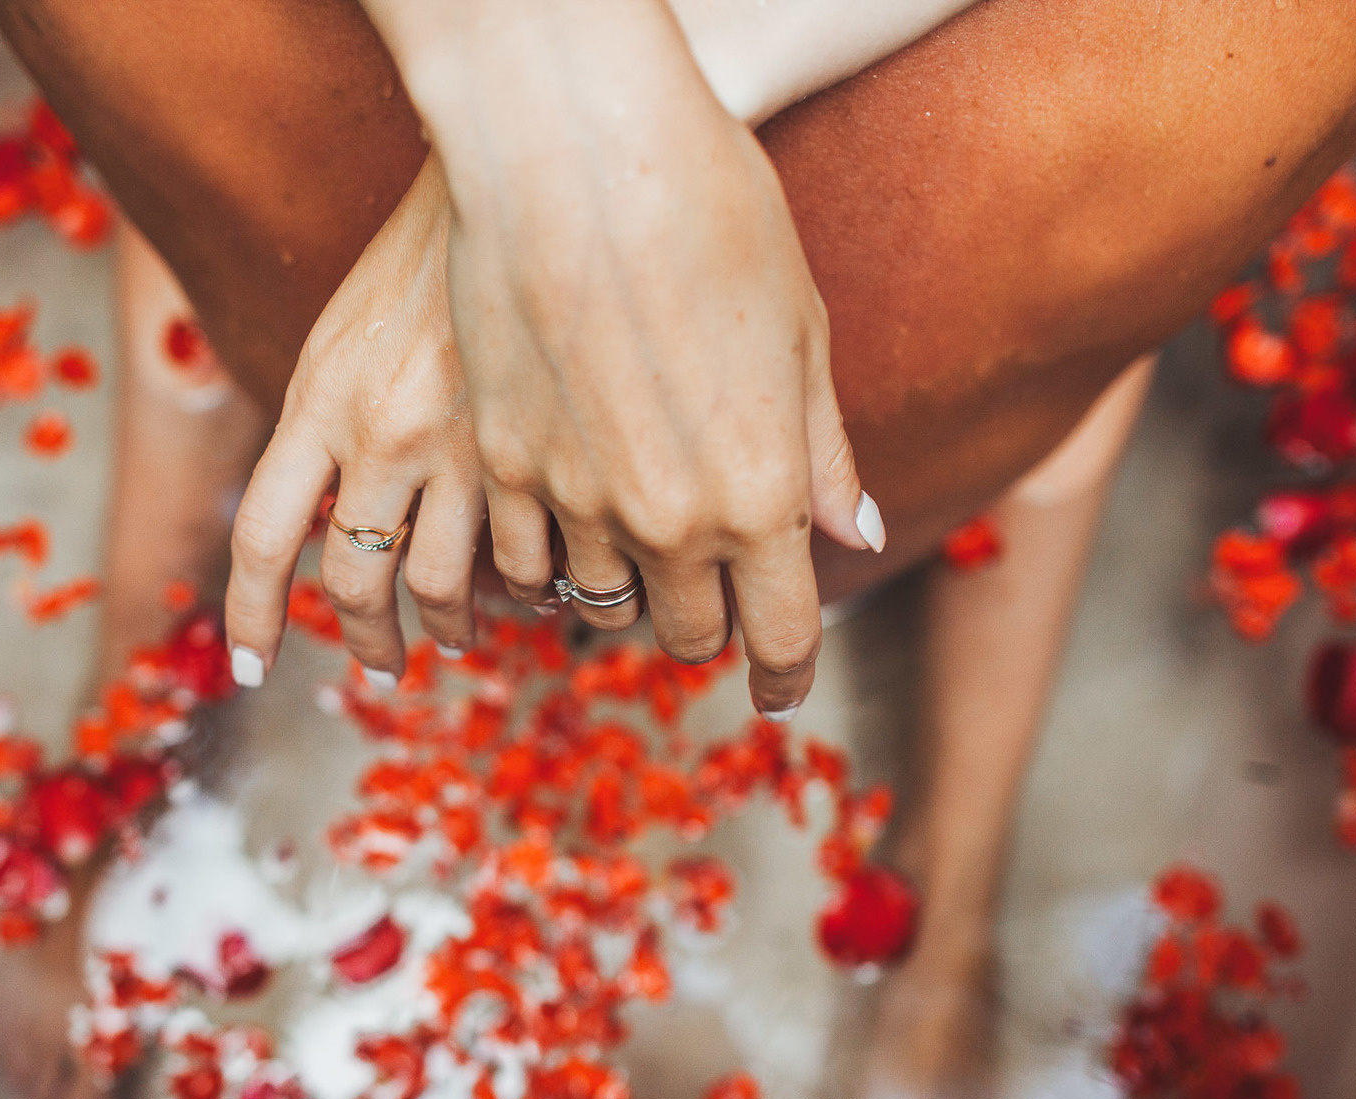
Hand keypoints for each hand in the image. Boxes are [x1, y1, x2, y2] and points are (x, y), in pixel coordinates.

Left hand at [225, 156, 483, 687]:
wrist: (515, 183)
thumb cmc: (425, 262)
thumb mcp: (343, 339)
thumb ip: (325, 428)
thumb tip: (329, 523)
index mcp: (317, 401)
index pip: (264, 537)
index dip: (252, 617)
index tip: (251, 668)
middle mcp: (378, 431)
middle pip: (354, 582)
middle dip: (364, 643)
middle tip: (380, 668)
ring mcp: (459, 443)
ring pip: (441, 584)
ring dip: (448, 627)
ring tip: (458, 635)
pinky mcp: (533, 446)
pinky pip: (521, 552)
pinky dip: (518, 584)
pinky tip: (527, 582)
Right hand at [405, 0, 884, 716]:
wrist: (574, 150)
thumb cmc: (710, 214)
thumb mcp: (800, 328)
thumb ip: (820, 451)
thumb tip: (856, 532)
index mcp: (759, 496)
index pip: (781, 636)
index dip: (786, 677)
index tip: (781, 692)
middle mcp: (667, 521)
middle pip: (689, 631)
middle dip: (709, 624)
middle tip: (714, 592)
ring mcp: (574, 501)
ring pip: (599, 600)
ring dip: (625, 588)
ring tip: (633, 544)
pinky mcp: (499, 465)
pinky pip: (523, 557)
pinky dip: (547, 556)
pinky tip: (562, 517)